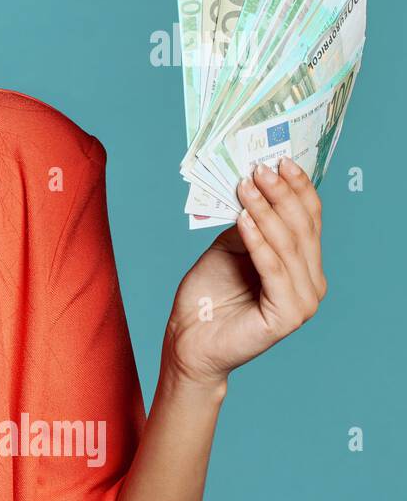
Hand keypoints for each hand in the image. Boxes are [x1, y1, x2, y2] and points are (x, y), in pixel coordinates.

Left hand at [163, 156, 326, 389]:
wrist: (189, 340)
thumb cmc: (207, 297)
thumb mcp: (228, 248)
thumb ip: (247, 223)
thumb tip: (253, 187)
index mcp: (303, 266)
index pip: (308, 220)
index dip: (297, 188)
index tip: (279, 160)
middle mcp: (310, 283)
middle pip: (301, 228)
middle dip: (281, 194)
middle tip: (260, 168)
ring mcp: (303, 301)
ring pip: (288, 245)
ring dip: (266, 210)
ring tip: (246, 186)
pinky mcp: (287, 315)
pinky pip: (273, 269)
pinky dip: (258, 241)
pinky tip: (244, 217)